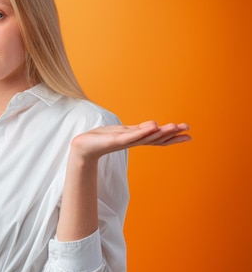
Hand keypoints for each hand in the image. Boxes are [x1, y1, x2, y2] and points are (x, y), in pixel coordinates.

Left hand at [71, 121, 191, 160]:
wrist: (83, 146)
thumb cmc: (102, 138)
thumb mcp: (123, 132)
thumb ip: (137, 130)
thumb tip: (155, 125)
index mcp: (136, 139)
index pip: (157, 138)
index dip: (172, 137)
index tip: (189, 135)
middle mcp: (133, 142)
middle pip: (155, 138)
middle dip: (172, 134)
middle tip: (188, 130)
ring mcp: (125, 141)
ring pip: (146, 137)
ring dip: (160, 132)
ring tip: (174, 126)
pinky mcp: (115, 140)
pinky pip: (130, 136)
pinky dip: (141, 132)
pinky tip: (152, 126)